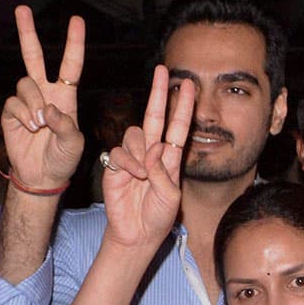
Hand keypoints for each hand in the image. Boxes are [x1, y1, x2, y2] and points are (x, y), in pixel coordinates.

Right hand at [0, 6, 85, 189]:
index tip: (76, 21)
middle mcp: (45, 93)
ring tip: (40, 125)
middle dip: (27, 33)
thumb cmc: (63, 159)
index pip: (71, 65)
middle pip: (34, 57)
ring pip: (24, 84)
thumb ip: (65, 126)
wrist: (42, 176)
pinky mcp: (11, 112)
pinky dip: (23, 115)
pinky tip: (30, 128)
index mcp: (66, 97)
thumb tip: (48, 109)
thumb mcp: (74, 144)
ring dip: (33, 103)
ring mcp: (26, 102)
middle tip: (22, 9)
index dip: (74, 44)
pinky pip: (13, 103)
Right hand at [101, 67, 193, 252]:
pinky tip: (134, 176)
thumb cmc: (158, 217)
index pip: (178, 127)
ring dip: (141, 151)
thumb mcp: (171, 196)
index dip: (183, 106)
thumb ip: (164, 172)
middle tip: (162, 70)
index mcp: (170, 158)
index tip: (188, 86)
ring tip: (144, 175)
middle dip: (159, 93)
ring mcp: (133, 157)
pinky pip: (120, 151)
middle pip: (155, 116)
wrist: (137, 234)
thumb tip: (155, 148)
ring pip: (135, 134)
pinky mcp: (115, 165)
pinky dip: (129, 162)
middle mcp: (152, 153)